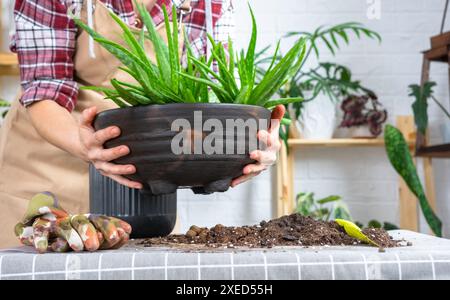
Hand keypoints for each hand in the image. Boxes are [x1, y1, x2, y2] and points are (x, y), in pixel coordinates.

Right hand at [15, 192, 131, 252]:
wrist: (46, 226)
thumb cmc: (76, 235)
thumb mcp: (95, 235)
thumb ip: (109, 236)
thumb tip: (127, 234)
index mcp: (89, 220)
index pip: (101, 220)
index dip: (111, 226)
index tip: (120, 234)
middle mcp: (75, 219)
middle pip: (84, 221)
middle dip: (91, 232)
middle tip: (95, 245)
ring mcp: (59, 223)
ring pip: (66, 226)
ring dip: (72, 236)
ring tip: (78, 247)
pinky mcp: (42, 228)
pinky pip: (40, 231)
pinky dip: (41, 239)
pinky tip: (44, 249)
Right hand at [79, 106, 142, 188]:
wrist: (81, 148)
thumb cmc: (87, 133)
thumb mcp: (84, 123)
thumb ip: (88, 115)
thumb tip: (93, 108)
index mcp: (90, 142)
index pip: (98, 137)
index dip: (107, 133)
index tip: (117, 129)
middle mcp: (95, 156)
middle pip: (105, 156)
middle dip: (115, 153)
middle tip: (126, 149)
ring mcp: (102, 166)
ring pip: (111, 170)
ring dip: (122, 170)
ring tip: (133, 168)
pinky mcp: (108, 173)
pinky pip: (118, 180)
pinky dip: (128, 183)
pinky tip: (139, 184)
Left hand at [231, 105, 284, 186]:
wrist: (267, 152)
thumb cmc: (267, 136)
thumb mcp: (271, 127)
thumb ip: (275, 117)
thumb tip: (281, 105)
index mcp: (274, 144)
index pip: (271, 140)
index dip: (266, 137)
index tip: (259, 133)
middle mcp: (270, 156)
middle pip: (267, 157)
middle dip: (260, 155)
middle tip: (252, 153)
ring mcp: (262, 166)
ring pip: (258, 169)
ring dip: (251, 169)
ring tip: (244, 169)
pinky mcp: (254, 173)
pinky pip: (248, 177)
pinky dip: (240, 180)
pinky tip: (232, 183)